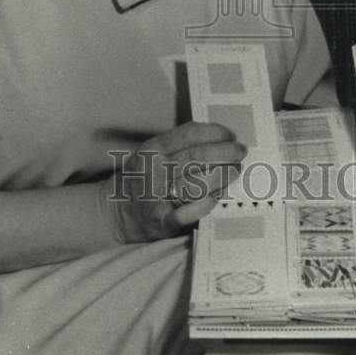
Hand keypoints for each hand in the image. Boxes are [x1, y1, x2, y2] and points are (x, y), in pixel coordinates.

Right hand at [101, 122, 246, 242]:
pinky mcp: (160, 222)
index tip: (231, 135)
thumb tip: (219, 138)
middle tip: (241, 152)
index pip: (190, 134)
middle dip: (225, 153)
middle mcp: (154, 170)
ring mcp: (156, 196)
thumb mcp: (152, 153)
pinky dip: (204, 205)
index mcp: (153, 149)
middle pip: (197, 157)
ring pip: (195, 183)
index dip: (215, 132)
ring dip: (221, 177)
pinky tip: (218, 197)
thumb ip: (178, 145)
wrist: (114, 211)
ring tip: (235, 171)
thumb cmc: (142, 177)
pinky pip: (185, 214)